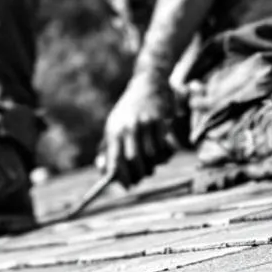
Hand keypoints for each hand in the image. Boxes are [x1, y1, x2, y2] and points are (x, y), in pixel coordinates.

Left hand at [101, 72, 177, 186]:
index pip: (115, 160)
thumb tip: (105, 173)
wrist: (148, 85)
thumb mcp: (114, 127)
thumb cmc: (128, 112)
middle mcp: (128, 128)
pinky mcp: (161, 121)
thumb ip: (108, 150)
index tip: (127, 186)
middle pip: (134, 161)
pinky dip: (165, 155)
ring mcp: (146, 124)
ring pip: (152, 156)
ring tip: (153, 164)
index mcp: (114, 131)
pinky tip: (162, 153)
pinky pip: (165, 147)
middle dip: (140, 174)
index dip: (122, 177)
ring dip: (154, 165)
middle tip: (142, 178)